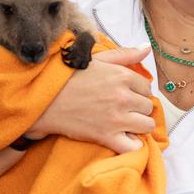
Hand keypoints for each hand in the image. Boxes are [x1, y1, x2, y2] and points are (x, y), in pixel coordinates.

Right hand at [25, 45, 154, 153]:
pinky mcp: (106, 137)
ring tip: (125, 123)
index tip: (127, 95)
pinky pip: (133, 147)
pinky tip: (123, 138)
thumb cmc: (69, 77)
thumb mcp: (98, 59)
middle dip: (138, 108)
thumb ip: (125, 54)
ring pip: (147, 125)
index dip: (138, 92)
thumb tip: (147, 47)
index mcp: (122, 76)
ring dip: (138, 125)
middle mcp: (123, 97)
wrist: (45, 99)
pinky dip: (131, 145)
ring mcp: (116, 118)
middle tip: (124, 109)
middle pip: (148, 107)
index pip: (147, 88)